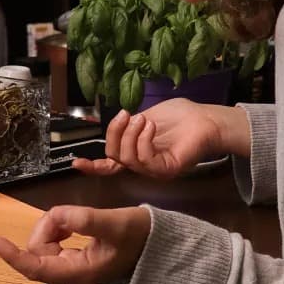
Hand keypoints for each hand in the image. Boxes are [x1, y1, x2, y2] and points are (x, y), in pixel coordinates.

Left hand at [0, 204, 150, 283]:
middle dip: (47, 229)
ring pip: (43, 247)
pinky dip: (58, 230)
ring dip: (53, 228)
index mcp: (78, 273)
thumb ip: (86, 220)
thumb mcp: (115, 222)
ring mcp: (71, 272)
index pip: (35, 268)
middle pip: (37, 252)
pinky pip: (52, 246)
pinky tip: (74, 226)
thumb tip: (59, 216)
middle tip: (71, 214)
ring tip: (80, 220)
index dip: (13, 255)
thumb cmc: (138, 234)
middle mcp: (70, 278)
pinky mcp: (73, 264)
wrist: (158, 245)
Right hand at [73, 99, 237, 180]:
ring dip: (130, 134)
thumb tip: (116, 125)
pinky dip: (143, 140)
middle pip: (114, 157)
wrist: (207, 119)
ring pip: (127, 159)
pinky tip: (150, 127)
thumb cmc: (181, 116)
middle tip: (125, 115)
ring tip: (142, 119)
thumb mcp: (146, 115)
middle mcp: (144, 165)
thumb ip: (129, 125)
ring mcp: (155, 169)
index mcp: (137, 153)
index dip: (93, 165)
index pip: (111, 165)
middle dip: (114, 133)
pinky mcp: (167, 169)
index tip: (77, 162)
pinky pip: (144, 160)